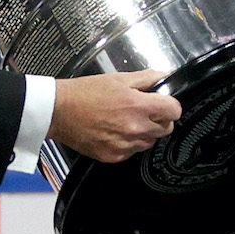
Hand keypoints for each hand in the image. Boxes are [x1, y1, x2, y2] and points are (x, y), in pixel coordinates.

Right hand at [49, 70, 182, 163]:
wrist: (60, 111)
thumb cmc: (86, 92)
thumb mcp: (119, 78)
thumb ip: (146, 78)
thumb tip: (165, 77)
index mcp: (139, 106)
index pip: (174, 111)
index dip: (171, 106)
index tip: (165, 104)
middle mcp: (135, 128)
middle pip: (166, 129)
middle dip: (160, 119)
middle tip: (145, 111)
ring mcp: (125, 145)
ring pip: (150, 142)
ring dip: (145, 132)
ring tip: (127, 121)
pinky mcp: (114, 156)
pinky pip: (133, 152)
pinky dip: (129, 143)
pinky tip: (116, 131)